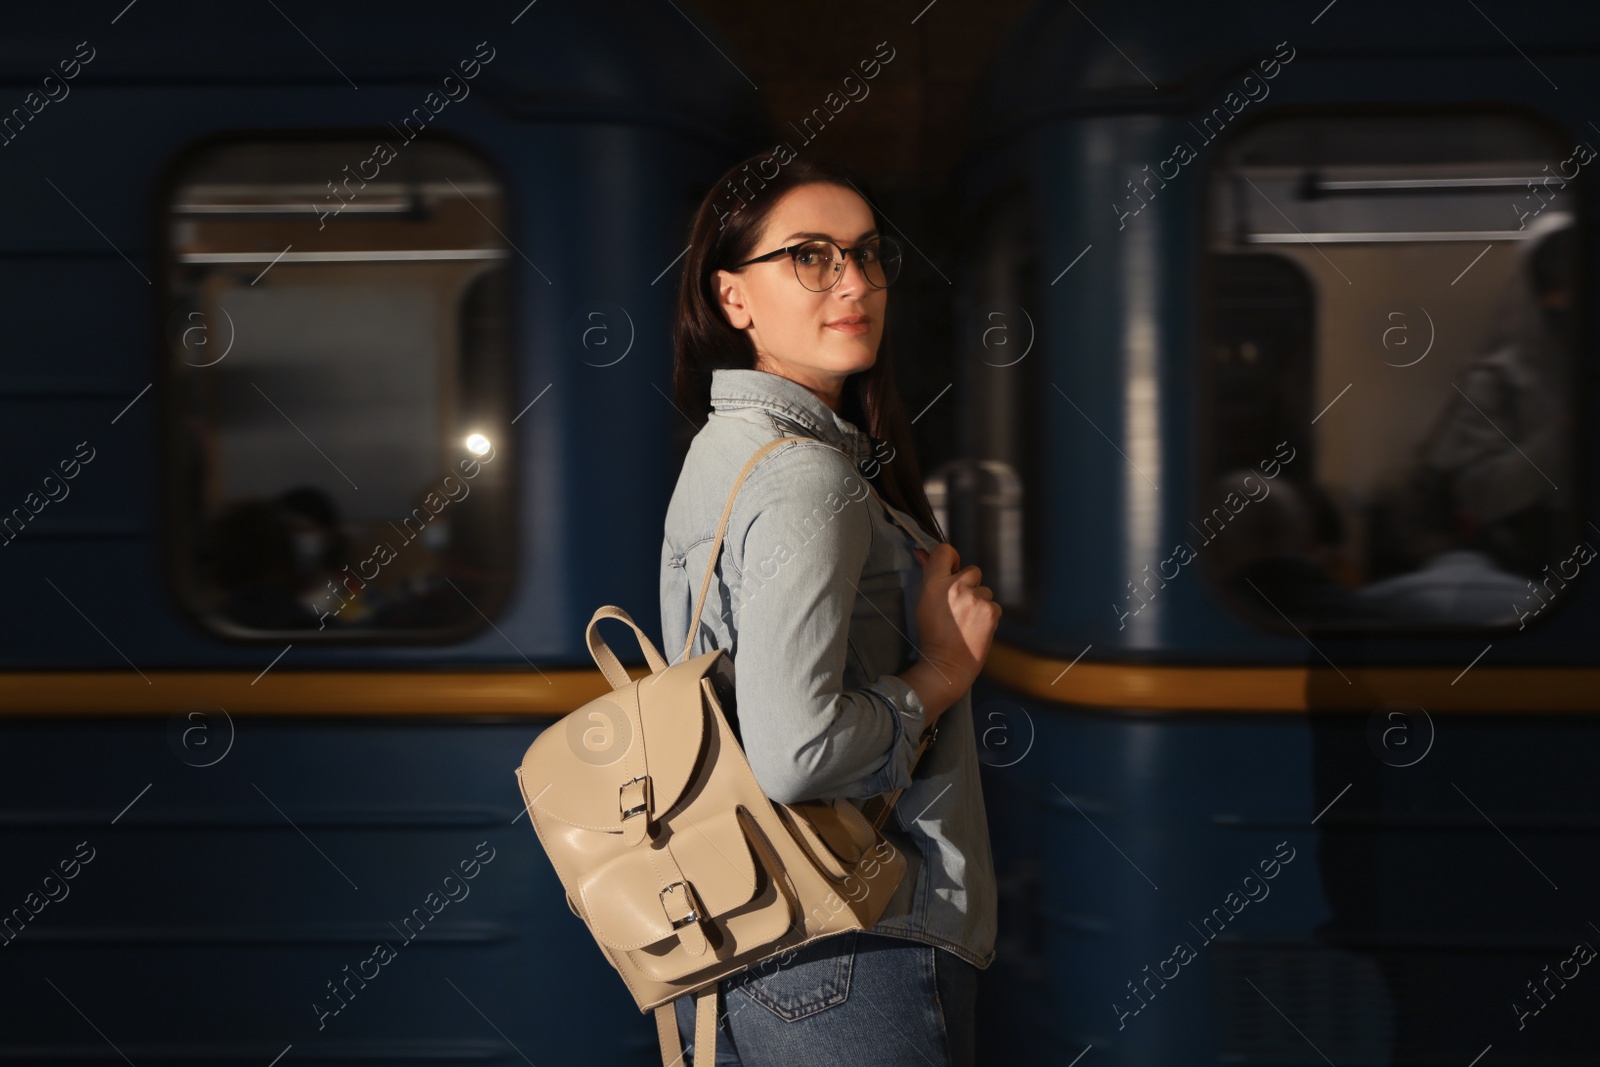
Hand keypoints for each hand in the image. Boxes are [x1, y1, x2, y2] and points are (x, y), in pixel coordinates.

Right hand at [911, 543, 1000, 695]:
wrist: (947, 664)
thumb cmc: (932, 634)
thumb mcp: (923, 602)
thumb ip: (928, 575)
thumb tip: (922, 553)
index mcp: (934, 583)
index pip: (945, 550)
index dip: (950, 558)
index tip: (951, 569)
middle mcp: (956, 586)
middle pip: (972, 570)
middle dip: (969, 583)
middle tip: (959, 603)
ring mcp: (976, 598)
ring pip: (984, 589)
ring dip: (979, 601)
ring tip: (967, 620)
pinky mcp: (992, 611)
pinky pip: (993, 605)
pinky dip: (988, 614)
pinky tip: (976, 627)